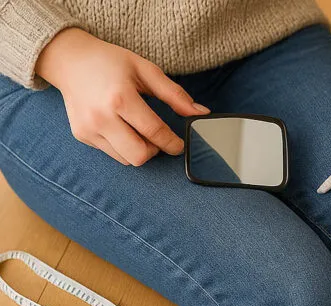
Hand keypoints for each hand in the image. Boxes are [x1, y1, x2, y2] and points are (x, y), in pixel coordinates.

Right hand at [36, 28, 208, 165]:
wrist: (69, 60)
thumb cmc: (110, 62)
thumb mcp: (146, 70)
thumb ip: (174, 94)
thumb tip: (201, 113)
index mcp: (120, 98)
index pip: (154, 133)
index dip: (173, 143)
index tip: (179, 144)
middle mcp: (101, 117)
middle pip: (140, 156)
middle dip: (155, 150)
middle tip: (158, 138)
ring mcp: (88, 129)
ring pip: (127, 160)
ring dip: (139, 150)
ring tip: (138, 130)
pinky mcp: (81, 136)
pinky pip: (112, 154)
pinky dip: (123, 147)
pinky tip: (121, 128)